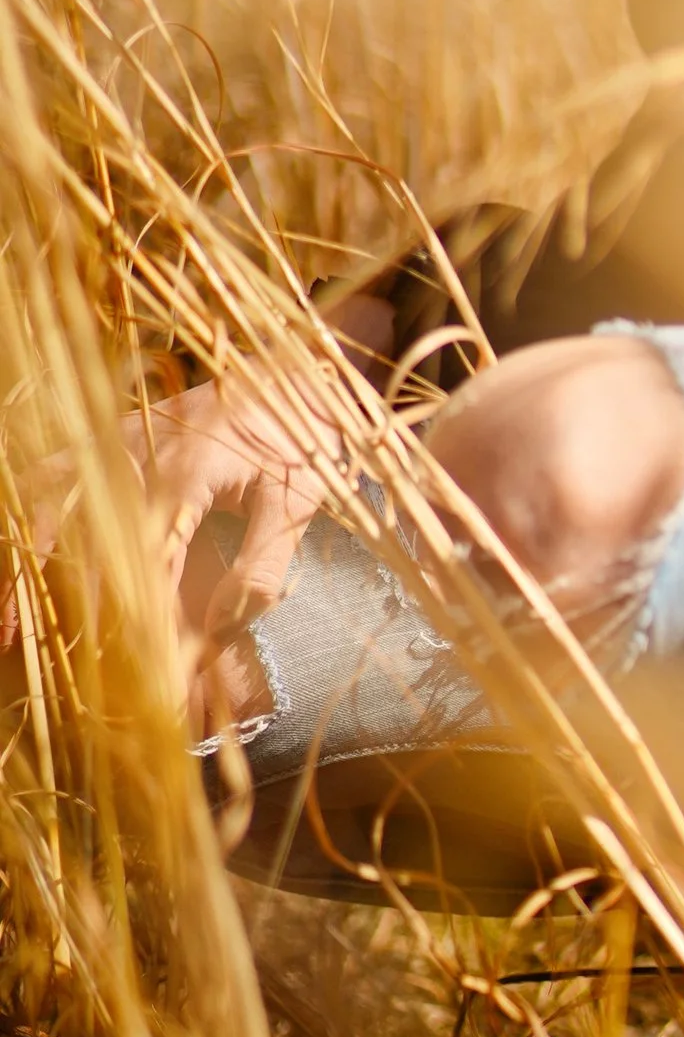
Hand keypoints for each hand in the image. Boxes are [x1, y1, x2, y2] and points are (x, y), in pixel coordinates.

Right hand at [6, 375, 351, 735]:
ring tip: (6, 615)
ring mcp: (121, 441)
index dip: (134, 618)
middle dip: (60, 599)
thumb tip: (221, 626)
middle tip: (24, 648)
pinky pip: (55, 466)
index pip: (147, 563)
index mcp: (187, 477)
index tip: (125, 666)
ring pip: (51, 500)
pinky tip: (16, 544)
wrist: (295, 371)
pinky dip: (28, 504)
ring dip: (26, 557)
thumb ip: (262, 565)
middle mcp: (142, 457)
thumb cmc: (302, 439)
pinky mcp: (114, 433)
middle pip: (83, 538)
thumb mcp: (299, 501)